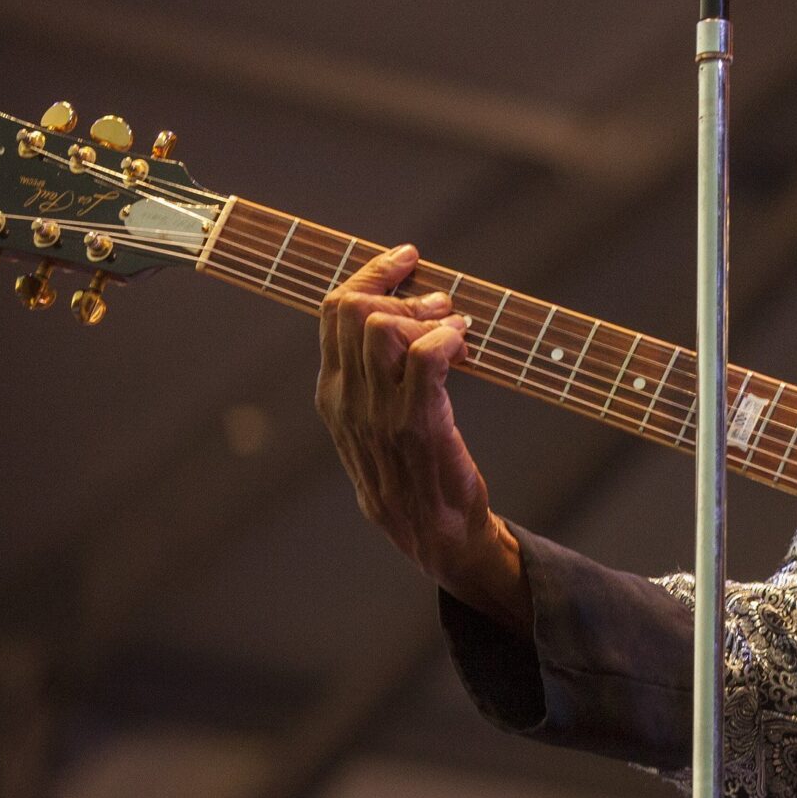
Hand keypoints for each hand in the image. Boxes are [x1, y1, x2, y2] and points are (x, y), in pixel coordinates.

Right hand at [315, 244, 525, 627]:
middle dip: (403, 292)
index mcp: (332, 395)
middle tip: (440, 306)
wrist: (435, 538)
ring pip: (383, 327)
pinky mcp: (419, 425)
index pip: (333, 312)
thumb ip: (374, 376)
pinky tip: (464, 345)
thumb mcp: (374, 425)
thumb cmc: (414, 475)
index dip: (371, 274)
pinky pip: (425, 356)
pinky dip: (449, 337)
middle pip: (355, 310)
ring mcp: (380, 414)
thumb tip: (397, 313)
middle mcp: (347, 401)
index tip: (405, 260)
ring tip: (454, 327)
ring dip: (428, 313)